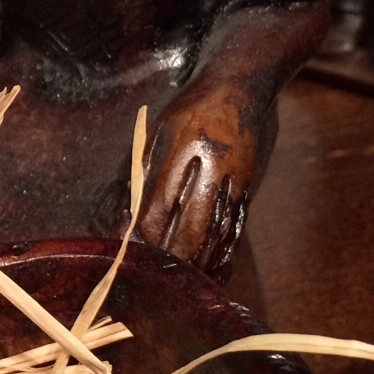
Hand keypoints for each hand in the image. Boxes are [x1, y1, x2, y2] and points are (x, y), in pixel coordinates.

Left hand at [139, 89, 256, 275]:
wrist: (239, 90)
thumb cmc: (188, 111)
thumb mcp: (156, 133)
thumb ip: (140, 174)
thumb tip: (126, 216)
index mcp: (184, 150)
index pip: (162, 205)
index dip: (148, 233)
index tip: (136, 251)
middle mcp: (213, 168)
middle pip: (193, 225)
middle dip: (176, 256)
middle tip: (161, 278)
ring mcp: (235, 179)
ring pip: (218, 231)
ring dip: (202, 261)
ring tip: (186, 283)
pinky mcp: (248, 186)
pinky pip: (237, 226)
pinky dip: (225, 250)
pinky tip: (215, 268)